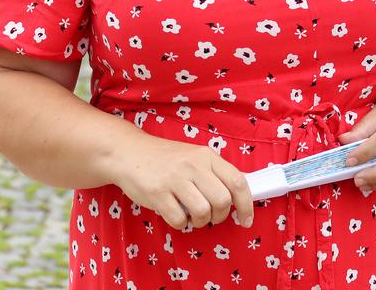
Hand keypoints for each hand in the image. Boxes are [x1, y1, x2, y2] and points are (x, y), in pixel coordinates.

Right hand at [111, 134, 252, 230]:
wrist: (128, 152)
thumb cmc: (165, 159)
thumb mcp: (194, 157)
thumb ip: (215, 172)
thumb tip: (240, 192)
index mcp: (207, 156)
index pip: (238, 182)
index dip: (247, 205)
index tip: (246, 220)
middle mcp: (193, 165)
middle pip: (223, 201)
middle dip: (219, 216)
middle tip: (210, 216)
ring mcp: (175, 178)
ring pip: (203, 212)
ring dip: (199, 221)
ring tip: (190, 215)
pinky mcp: (157, 192)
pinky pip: (178, 220)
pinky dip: (179, 223)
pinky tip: (174, 213)